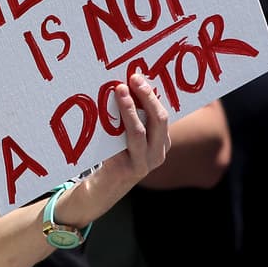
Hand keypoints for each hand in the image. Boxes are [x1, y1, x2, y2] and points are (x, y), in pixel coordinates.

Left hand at [57, 74, 170, 224]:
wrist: (103, 189)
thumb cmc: (117, 156)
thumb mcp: (131, 139)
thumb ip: (135, 119)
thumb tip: (127, 84)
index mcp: (163, 144)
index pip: (163, 115)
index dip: (152, 95)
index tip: (138, 77)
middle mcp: (157, 154)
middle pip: (158, 120)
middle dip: (146, 96)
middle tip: (133, 79)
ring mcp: (142, 164)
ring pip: (138, 131)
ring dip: (129, 108)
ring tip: (119, 90)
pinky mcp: (124, 169)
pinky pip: (118, 143)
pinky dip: (111, 125)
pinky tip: (103, 111)